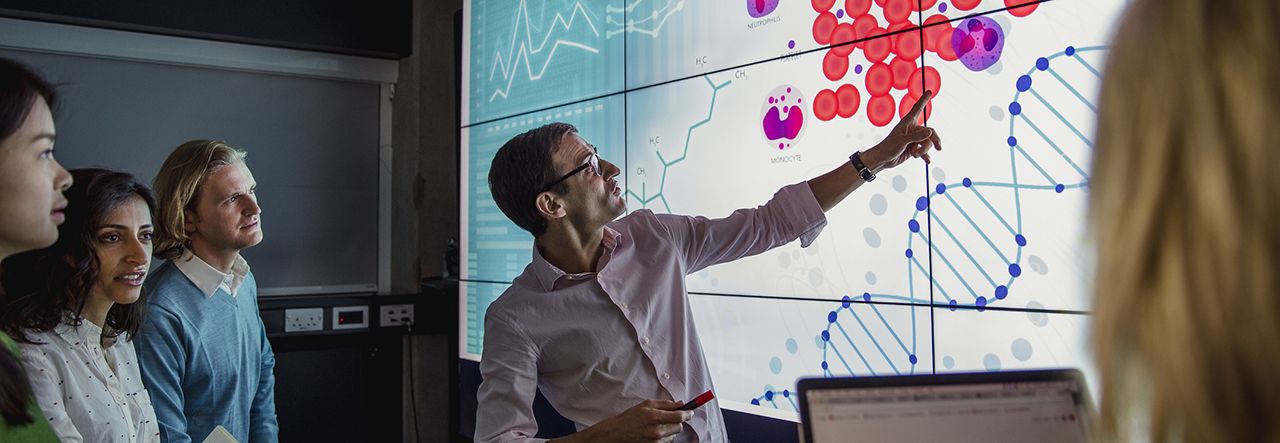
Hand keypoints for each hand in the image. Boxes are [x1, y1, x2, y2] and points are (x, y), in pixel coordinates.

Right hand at [575, 400, 691, 442]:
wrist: (617, 433)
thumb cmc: (630, 417)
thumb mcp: (646, 405)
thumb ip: (665, 404)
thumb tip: (680, 403)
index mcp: (655, 417)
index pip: (680, 416)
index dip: (688, 413)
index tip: (690, 412)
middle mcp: (657, 431)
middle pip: (679, 427)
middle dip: (678, 421)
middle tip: (671, 417)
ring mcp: (656, 441)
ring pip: (674, 435)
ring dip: (671, 429)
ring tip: (658, 425)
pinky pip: (668, 442)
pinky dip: (665, 437)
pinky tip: (655, 432)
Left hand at [864, 91, 942, 169]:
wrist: (883, 160)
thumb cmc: (889, 147)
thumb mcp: (902, 141)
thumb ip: (916, 136)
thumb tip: (930, 132)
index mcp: (907, 122)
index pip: (917, 108)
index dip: (923, 100)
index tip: (929, 91)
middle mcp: (912, 129)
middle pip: (929, 132)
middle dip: (934, 140)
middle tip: (939, 147)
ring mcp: (914, 139)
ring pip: (927, 143)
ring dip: (923, 150)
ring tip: (915, 155)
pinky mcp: (914, 148)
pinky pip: (925, 151)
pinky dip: (925, 156)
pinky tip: (927, 161)